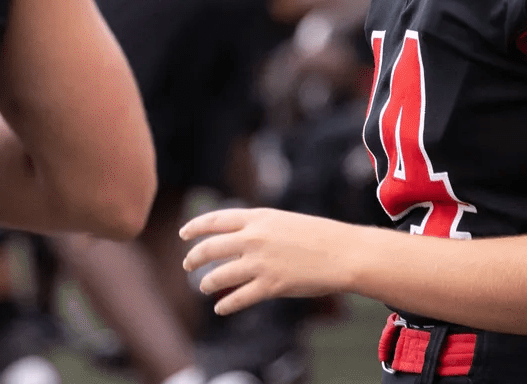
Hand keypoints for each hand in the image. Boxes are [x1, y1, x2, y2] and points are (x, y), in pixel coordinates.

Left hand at [180, 208, 359, 315]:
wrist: (343, 253)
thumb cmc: (318, 236)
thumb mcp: (283, 221)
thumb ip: (258, 227)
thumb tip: (235, 239)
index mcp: (258, 218)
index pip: (215, 220)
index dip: (195, 227)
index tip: (183, 234)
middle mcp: (254, 238)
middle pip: (210, 248)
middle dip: (194, 259)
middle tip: (188, 265)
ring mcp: (260, 263)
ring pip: (219, 276)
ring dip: (207, 283)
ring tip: (204, 287)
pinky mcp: (270, 286)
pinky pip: (238, 298)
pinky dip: (226, 305)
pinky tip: (220, 307)